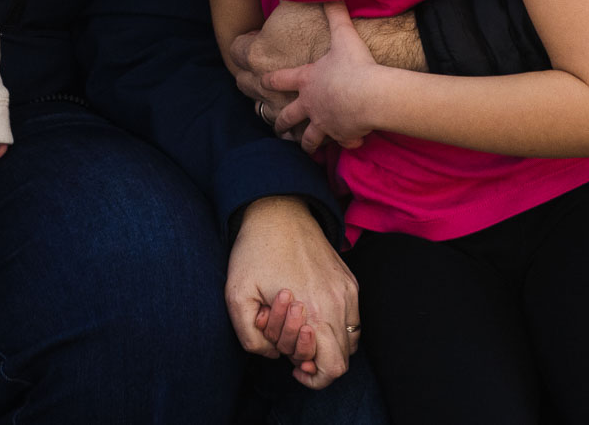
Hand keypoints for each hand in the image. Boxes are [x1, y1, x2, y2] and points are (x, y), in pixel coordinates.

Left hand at [227, 197, 360, 388]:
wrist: (277, 211)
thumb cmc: (254, 251)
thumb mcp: (236, 295)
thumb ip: (249, 337)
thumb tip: (271, 354)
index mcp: (315, 311)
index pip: (333, 368)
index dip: (315, 377)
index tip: (294, 368)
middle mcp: (339, 302)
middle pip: (344, 357)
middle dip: (317, 359)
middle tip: (292, 343)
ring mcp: (348, 290)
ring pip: (350, 338)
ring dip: (328, 341)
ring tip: (301, 325)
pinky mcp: (350, 279)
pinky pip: (352, 316)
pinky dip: (335, 323)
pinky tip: (310, 308)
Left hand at [270, 3, 382, 154]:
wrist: (371, 94)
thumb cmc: (354, 64)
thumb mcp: (343, 35)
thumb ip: (336, 14)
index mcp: (306, 80)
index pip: (278, 80)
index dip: (267, 80)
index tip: (257, 82)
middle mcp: (310, 105)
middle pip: (288, 116)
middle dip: (280, 122)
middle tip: (277, 128)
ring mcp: (324, 123)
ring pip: (309, 138)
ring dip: (306, 143)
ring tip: (304, 148)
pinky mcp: (341, 135)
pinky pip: (344, 141)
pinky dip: (347, 142)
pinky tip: (352, 141)